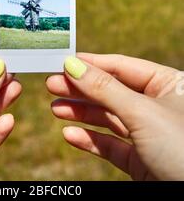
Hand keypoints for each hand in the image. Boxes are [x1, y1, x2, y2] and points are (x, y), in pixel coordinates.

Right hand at [46, 53, 183, 180]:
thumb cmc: (181, 147)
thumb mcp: (141, 111)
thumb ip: (104, 89)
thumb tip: (72, 64)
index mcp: (167, 84)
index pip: (122, 67)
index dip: (92, 64)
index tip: (63, 61)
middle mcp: (157, 106)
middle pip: (111, 91)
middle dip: (81, 89)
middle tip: (51, 85)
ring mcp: (149, 133)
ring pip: (108, 118)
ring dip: (81, 113)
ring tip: (55, 108)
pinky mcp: (142, 160)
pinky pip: (111, 145)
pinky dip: (90, 140)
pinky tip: (70, 134)